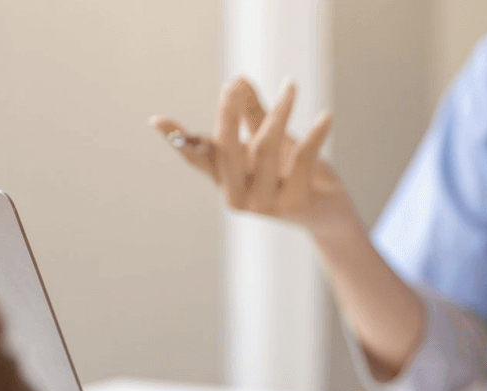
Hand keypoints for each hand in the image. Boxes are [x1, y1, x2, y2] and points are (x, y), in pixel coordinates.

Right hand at [149, 76, 359, 235]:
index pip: (198, 158)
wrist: (330, 214)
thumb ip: (254, 116)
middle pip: (228, 150)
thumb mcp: (272, 144)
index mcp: (227, 182)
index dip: (178, 139)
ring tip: (291, 86)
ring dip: (280, 112)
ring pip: (265, 148)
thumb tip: (238, 79)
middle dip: (229, 113)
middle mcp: (239, 197)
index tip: (156, 119)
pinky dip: (315, 134)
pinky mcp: (296, 204)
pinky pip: (302, 159)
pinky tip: (326, 115)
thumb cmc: (295, 175)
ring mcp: (266, 205)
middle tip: (234, 83)